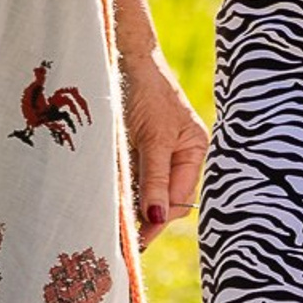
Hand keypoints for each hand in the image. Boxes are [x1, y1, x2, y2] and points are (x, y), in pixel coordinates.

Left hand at [123, 55, 207, 248]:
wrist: (125, 61)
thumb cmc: (148, 93)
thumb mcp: (153, 138)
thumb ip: (155, 178)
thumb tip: (157, 217)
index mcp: (194, 152)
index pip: (179, 199)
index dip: (158, 221)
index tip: (136, 242)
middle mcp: (179, 155)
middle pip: (164, 199)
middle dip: (145, 215)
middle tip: (118, 235)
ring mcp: (157, 152)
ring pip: (145, 191)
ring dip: (130, 203)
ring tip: (110, 217)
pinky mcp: (137, 148)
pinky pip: (131, 177)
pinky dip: (121, 187)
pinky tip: (108, 194)